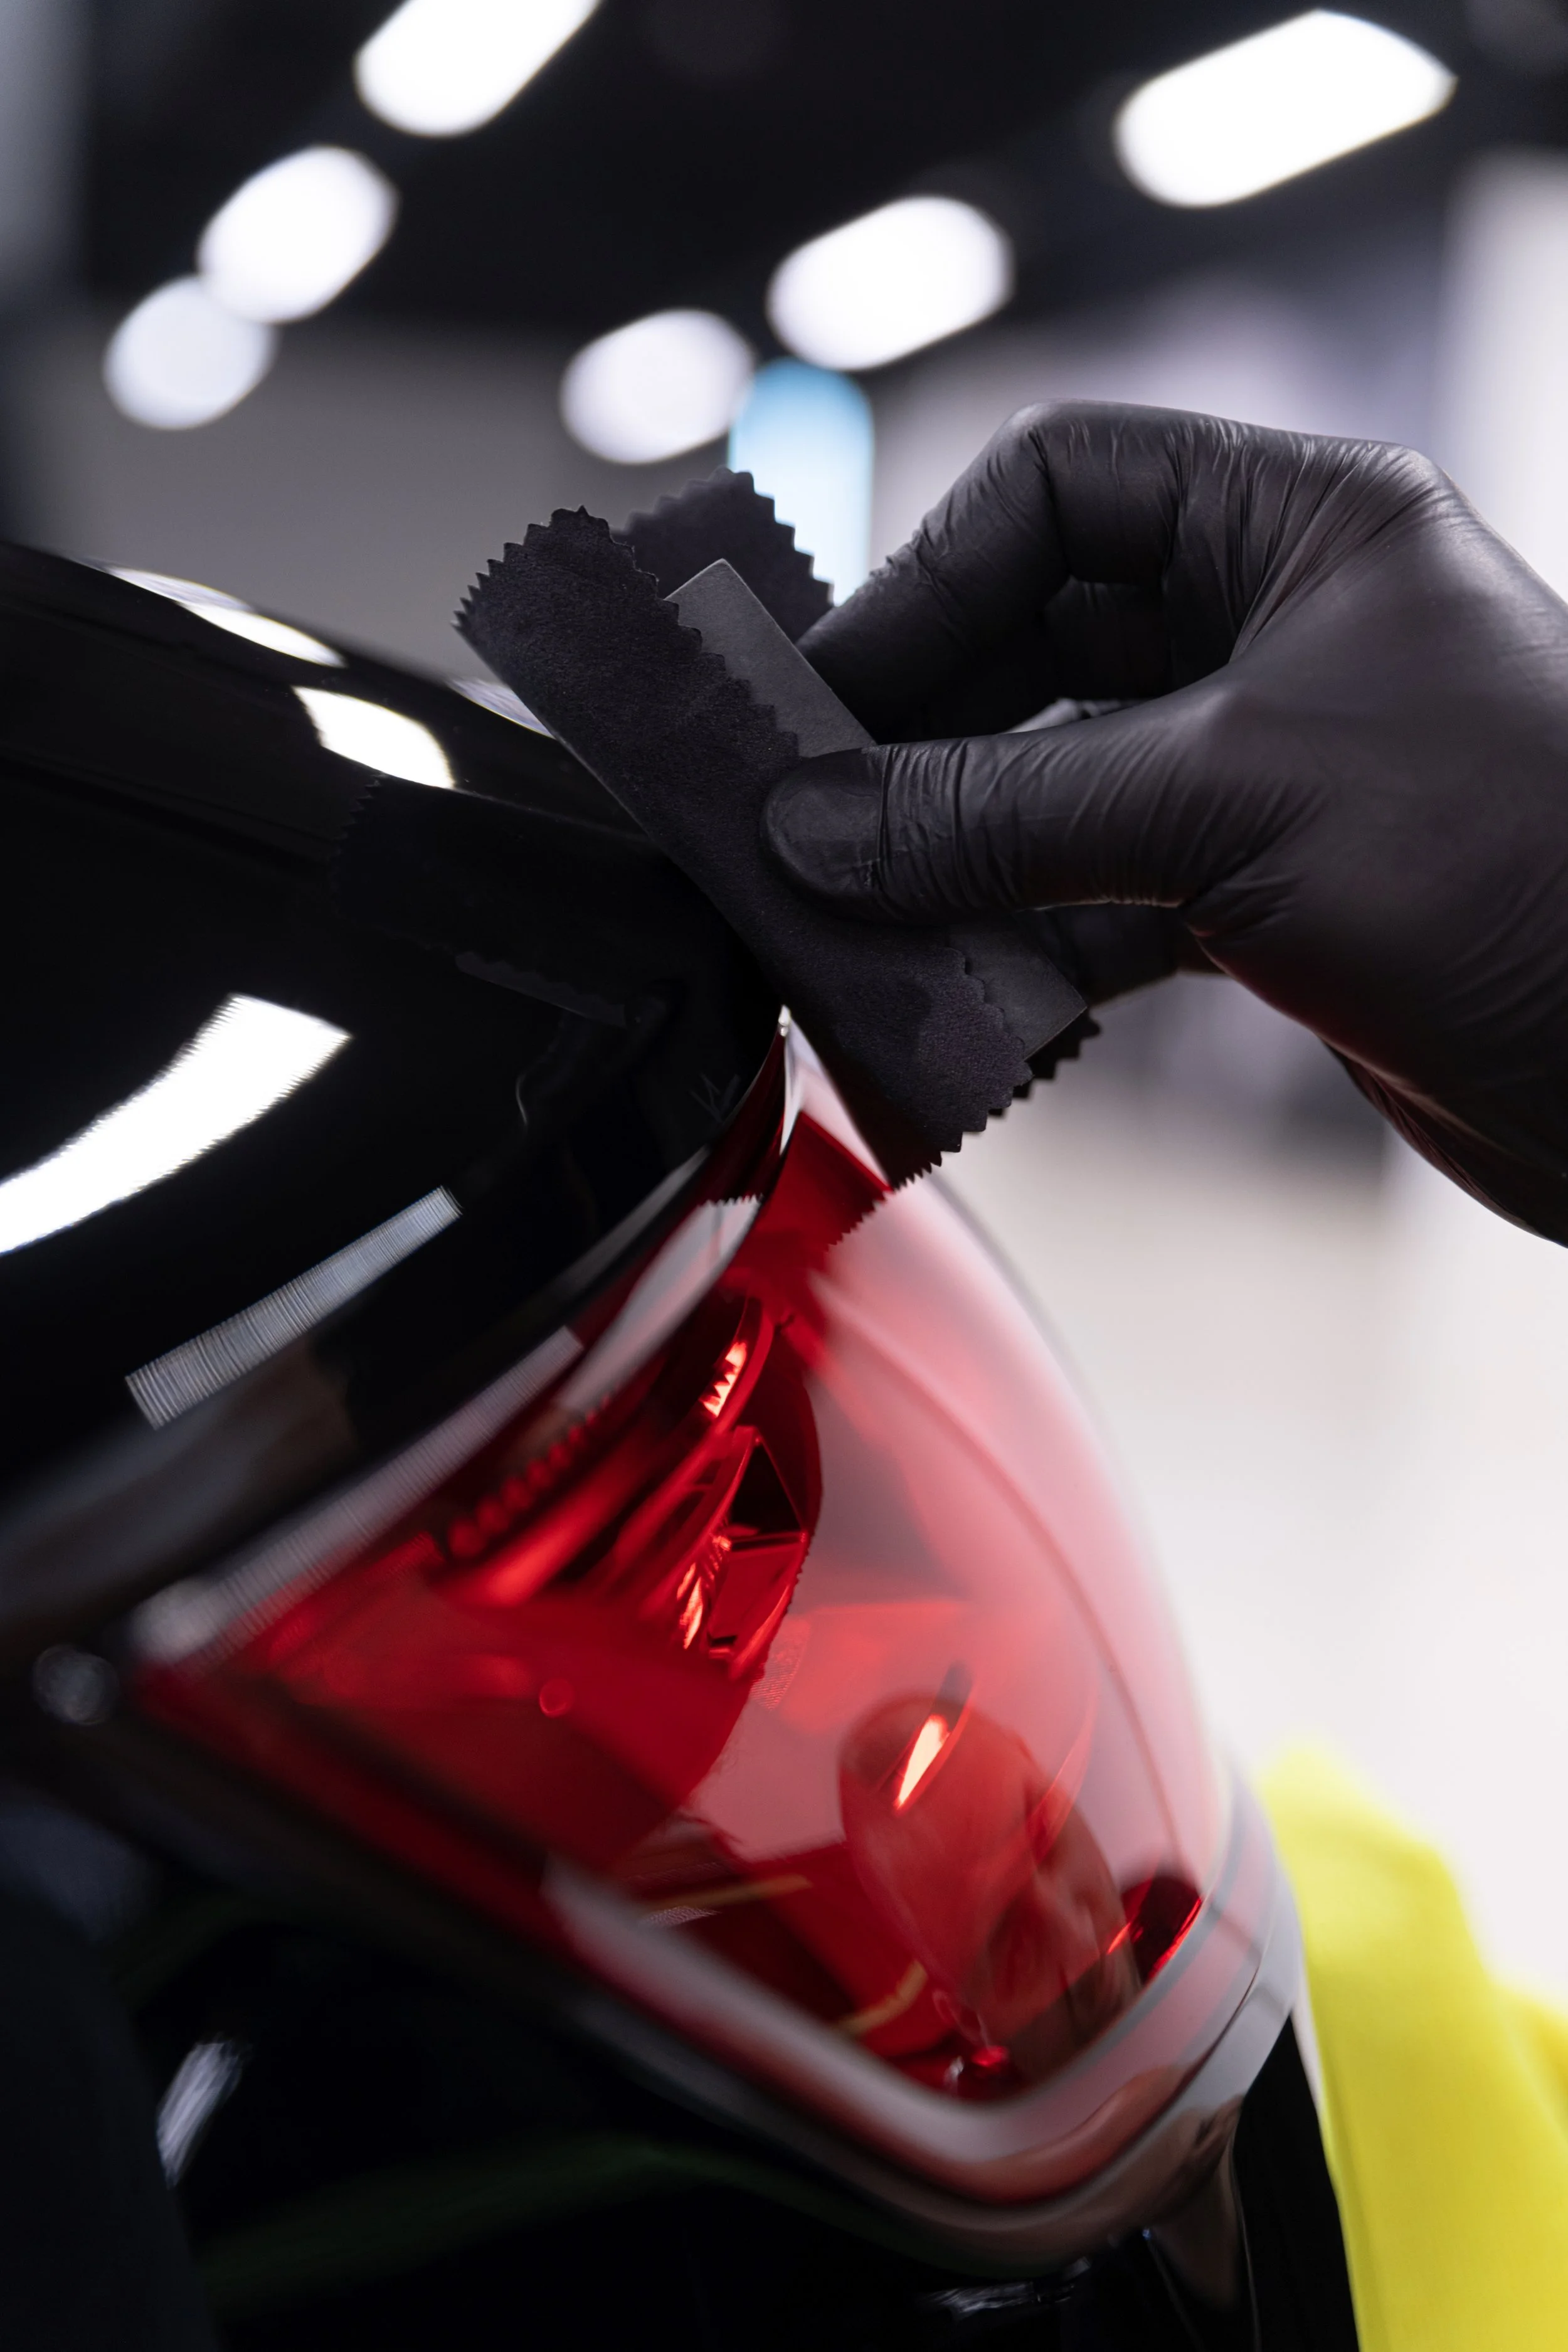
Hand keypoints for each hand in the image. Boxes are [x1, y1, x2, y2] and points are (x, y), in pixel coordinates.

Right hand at [764, 401, 1567, 1239]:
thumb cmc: (1518, 865)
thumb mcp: (1234, 801)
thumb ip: (1007, 810)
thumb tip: (815, 822)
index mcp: (1299, 526)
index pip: (1055, 490)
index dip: (924, 580)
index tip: (820, 698)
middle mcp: (1277, 630)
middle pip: (1035, 645)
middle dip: (914, 734)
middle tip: (798, 821)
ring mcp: (1267, 767)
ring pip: (1053, 786)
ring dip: (950, 856)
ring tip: (851, 918)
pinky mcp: (1264, 897)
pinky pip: (1097, 900)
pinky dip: (1020, 946)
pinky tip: (956, 994)